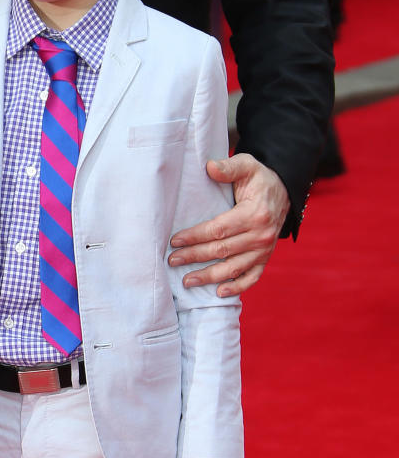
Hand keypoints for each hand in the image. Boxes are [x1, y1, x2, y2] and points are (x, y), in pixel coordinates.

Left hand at [168, 154, 289, 294]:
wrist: (284, 191)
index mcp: (254, 214)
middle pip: (222, 250)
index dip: (196, 236)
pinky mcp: (266, 258)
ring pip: (233, 268)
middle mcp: (261, 235)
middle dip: (195, 257)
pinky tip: (218, 293)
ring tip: (187, 281)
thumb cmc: (259, 178)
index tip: (175, 240)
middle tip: (173, 261)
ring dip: (209, 277)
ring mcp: (264, 250)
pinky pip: (252, 277)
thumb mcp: (247, 165)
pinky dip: (237, 287)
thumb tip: (209, 167)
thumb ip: (229, 167)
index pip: (219, 229)